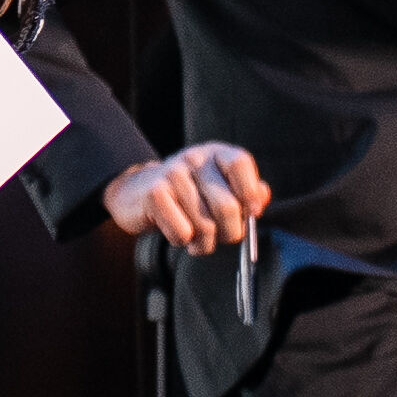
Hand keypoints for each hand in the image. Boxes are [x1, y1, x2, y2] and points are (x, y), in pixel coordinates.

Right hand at [105, 142, 268, 250]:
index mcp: (215, 153)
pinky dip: (182, 241)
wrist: (134, 193)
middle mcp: (193, 158)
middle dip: (229, 233)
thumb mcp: (217, 188)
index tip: (251, 213)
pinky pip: (182, 232)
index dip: (250, 192)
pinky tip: (177, 232)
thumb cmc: (185, 196)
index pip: (240, 163)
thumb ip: (245, 192)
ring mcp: (172, 173)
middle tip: (221, 237)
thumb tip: (262, 196)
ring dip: (204, 243)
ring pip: (205, 225)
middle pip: (228, 205)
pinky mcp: (154, 193)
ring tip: (197, 238)